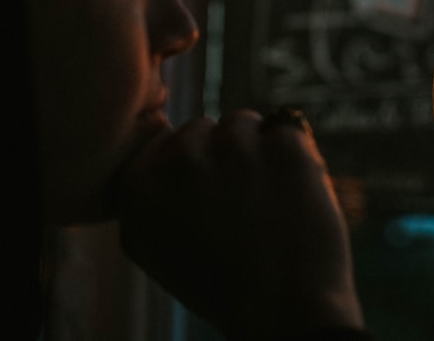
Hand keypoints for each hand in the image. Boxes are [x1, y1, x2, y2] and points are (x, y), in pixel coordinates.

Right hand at [117, 109, 363, 339]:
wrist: (285, 312)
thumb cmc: (221, 286)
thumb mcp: (154, 247)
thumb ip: (144, 193)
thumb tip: (159, 139)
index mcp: (139, 185)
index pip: (166, 142)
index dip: (192, 170)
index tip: (209, 203)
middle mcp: (181, 158)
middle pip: (204, 129)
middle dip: (221, 156)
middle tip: (240, 208)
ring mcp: (233, 147)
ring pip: (244, 123)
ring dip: (256, 150)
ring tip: (266, 204)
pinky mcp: (283, 144)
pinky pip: (287, 129)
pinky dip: (294, 156)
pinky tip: (293, 197)